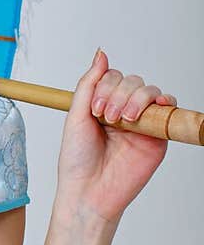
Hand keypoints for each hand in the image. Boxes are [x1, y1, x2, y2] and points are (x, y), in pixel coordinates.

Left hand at [55, 49, 175, 225]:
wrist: (90, 191)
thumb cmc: (78, 159)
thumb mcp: (76, 116)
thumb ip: (89, 84)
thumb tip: (101, 53)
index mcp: (102, 104)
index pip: (112, 77)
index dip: (106, 87)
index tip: (95, 110)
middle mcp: (122, 111)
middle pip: (132, 81)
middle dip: (119, 94)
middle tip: (107, 117)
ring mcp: (141, 123)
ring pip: (149, 91)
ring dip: (136, 99)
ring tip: (123, 120)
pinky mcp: (157, 137)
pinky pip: (168, 110)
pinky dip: (163, 102)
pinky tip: (152, 108)